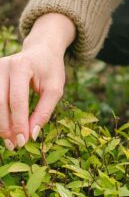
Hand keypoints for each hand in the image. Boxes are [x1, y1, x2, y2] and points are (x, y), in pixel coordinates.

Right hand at [0, 13, 75, 149]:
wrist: (42, 51)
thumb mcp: (55, 89)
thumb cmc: (51, 70)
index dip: (19, 123)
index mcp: (21, 66)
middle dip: (7, 127)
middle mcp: (2, 66)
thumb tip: (32, 135)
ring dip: (0, 125)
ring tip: (9, 141)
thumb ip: (44, 111)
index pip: (16, 100)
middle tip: (15, 145)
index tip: (24, 141)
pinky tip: (4, 128)